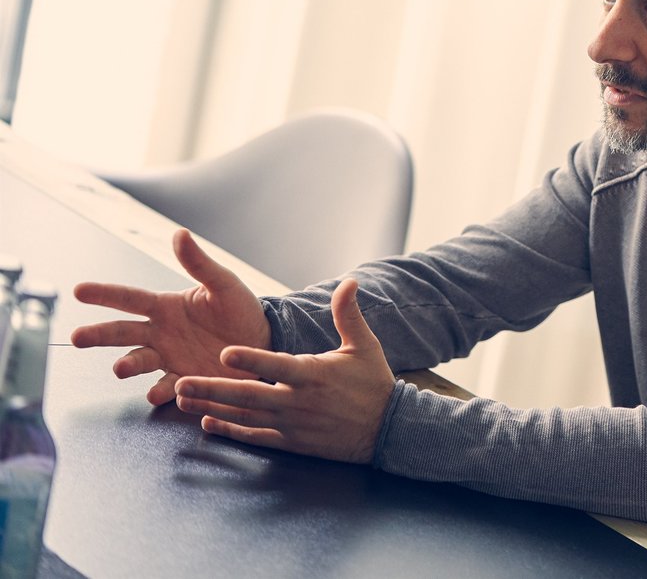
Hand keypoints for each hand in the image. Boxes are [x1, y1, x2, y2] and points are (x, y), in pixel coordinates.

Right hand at [72, 228, 272, 405]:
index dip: (104, 294)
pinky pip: (168, 386)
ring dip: (128, 365)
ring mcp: (170, 358)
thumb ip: (199, 263)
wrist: (263, 342)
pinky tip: (156, 393)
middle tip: (78, 337)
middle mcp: (160, 333)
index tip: (79, 290)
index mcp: (166, 307)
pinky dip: (161, 391)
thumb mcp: (223, 284)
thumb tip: (179, 234)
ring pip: (139, 361)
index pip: (129, 298)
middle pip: (122, 333)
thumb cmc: (240, 309)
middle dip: (99, 335)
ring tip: (120, 368)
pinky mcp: (185, 380)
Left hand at [172, 278, 395, 463]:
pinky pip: (255, 437)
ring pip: (245, 416)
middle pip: (248, 395)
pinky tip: (208, 422)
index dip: (251, 360)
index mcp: (313, 374)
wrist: (387, 429)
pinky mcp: (291, 442)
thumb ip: (348, 314)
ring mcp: (292, 424)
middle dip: (212, 388)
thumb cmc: (374, 383)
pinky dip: (230, 430)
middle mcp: (298, 401)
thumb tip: (349, 281)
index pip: (276, 366)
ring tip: (182, 397)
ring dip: (212, 406)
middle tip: (182, 382)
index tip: (224, 352)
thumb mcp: (364, 345)